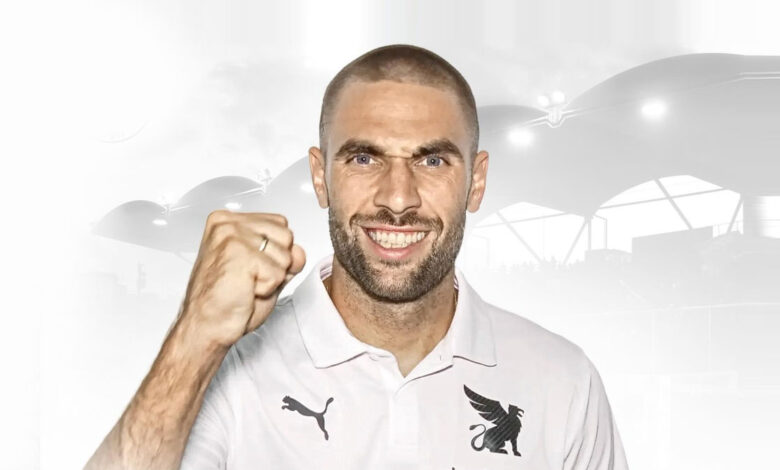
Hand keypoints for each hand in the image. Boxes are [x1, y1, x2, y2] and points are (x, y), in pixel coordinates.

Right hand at [179, 210, 305, 347]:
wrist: (206, 326)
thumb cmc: (226, 301)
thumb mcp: (264, 272)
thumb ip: (285, 256)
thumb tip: (299, 251)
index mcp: (229, 221)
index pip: (280, 224)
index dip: (276, 252)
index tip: (250, 268)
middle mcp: (228, 224)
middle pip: (286, 236)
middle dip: (276, 264)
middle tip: (248, 278)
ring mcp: (232, 236)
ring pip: (285, 255)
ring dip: (271, 278)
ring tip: (245, 284)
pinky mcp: (239, 253)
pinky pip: (278, 273)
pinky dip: (266, 289)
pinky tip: (244, 291)